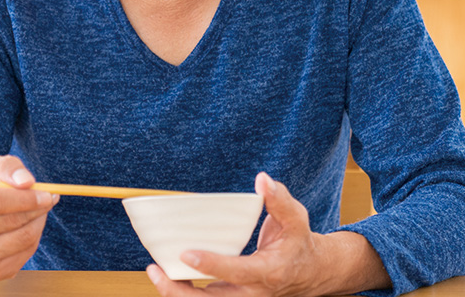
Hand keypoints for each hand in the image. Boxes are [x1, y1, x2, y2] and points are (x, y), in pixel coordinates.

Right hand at [0, 155, 58, 280]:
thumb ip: (8, 168)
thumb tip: (27, 181)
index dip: (24, 198)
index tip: (45, 193)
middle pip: (8, 222)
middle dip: (36, 209)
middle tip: (50, 199)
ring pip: (20, 239)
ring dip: (38, 222)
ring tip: (40, 210)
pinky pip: (24, 255)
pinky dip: (35, 238)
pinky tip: (30, 225)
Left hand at [146, 172, 390, 296]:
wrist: (309, 272)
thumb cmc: (299, 242)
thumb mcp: (297, 219)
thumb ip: (280, 200)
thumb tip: (263, 180)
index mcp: (269, 271)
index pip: (237, 272)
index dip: (212, 265)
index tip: (186, 254)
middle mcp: (253, 292)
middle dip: (180, 292)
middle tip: (156, 270)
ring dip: (176, 293)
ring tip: (155, 272)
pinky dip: (183, 290)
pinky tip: (166, 274)